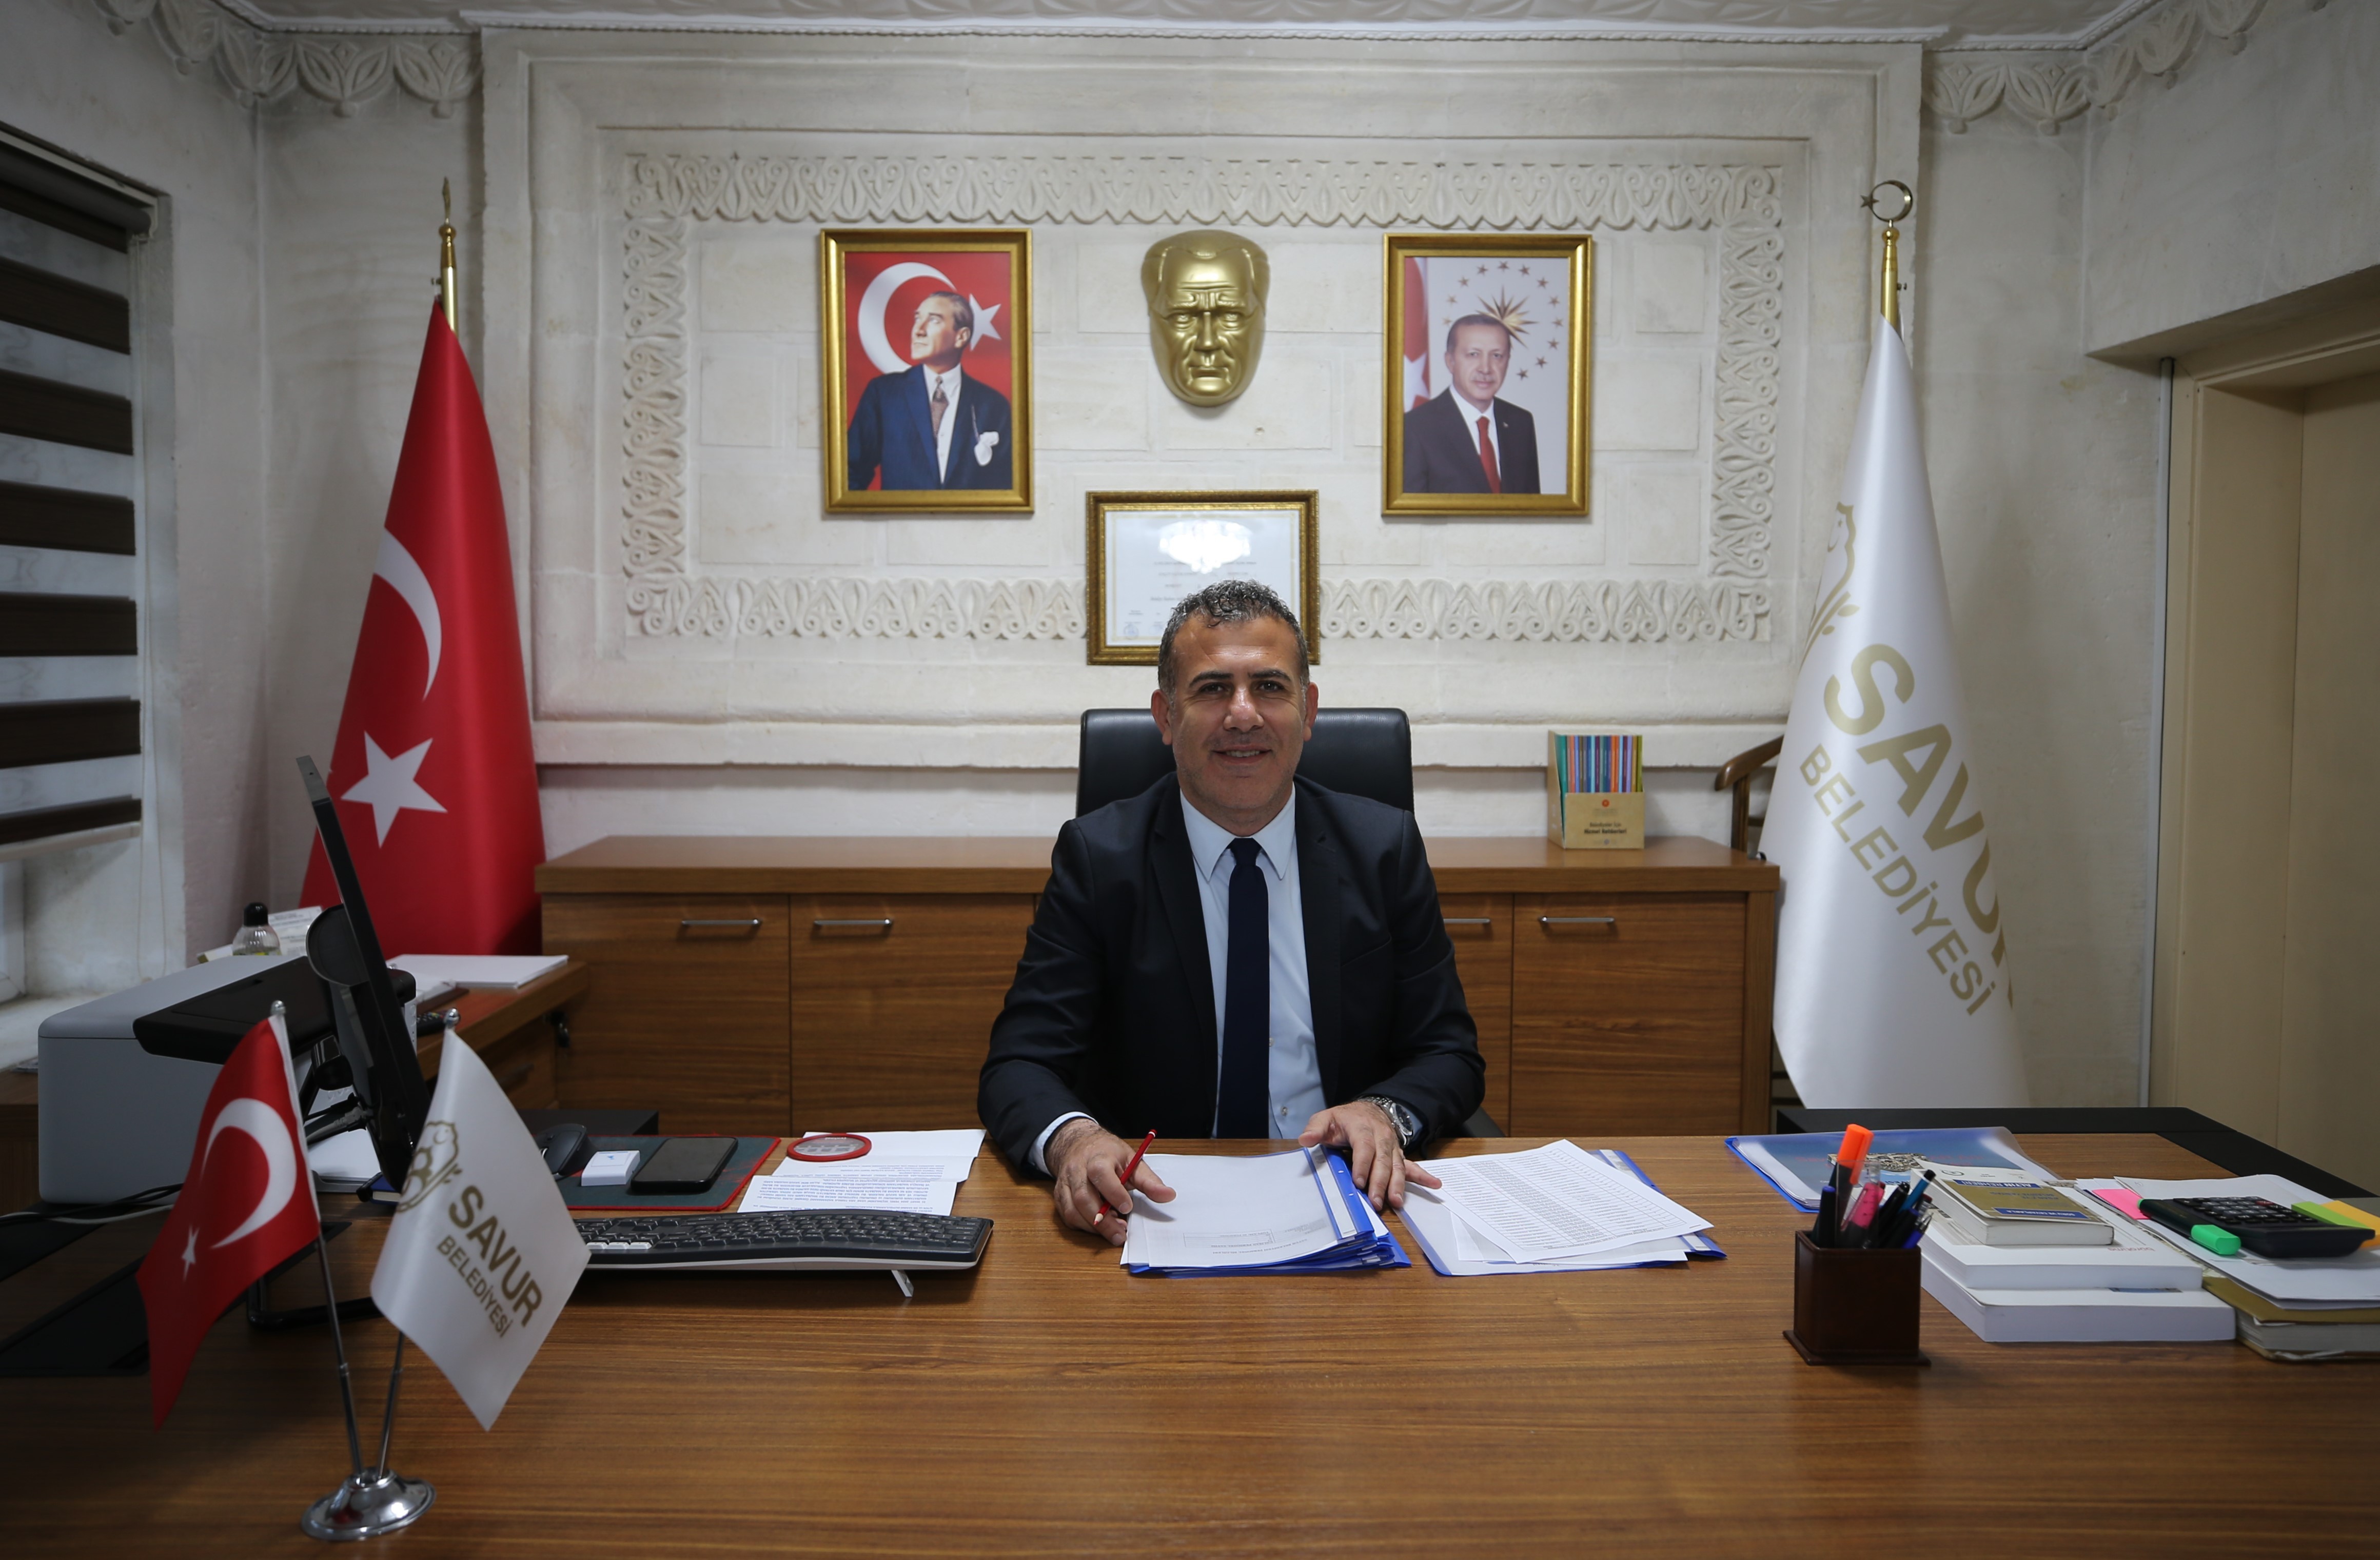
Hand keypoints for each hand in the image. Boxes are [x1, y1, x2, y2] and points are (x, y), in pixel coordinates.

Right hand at [1046, 1120, 1173, 1246]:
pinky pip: (1068, 1216)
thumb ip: (1149, 1181)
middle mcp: (1078, 1170)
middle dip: (1103, 1221)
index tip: (1127, 1207)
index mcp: (1098, 1158)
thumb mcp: (1132, 1160)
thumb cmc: (1108, 1154)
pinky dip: (1084, 1226)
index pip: (1100, 1174)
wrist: (1079, 1144)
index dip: (1113, 1192)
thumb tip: (1168, 1195)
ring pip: (1073, 1210)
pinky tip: (1099, 1226)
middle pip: (1084, 1197)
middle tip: (1121, 1233)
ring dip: (1093, 1226)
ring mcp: (1066, 1184)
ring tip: (1114, 1231)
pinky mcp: (1060, 1196)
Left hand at [1298, 1102, 1440, 1211]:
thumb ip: (1315, 1129)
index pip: (1364, 1146)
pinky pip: (1411, 1165)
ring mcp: (1392, 1146)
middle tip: (1376, 1202)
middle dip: (1380, 1182)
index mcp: (1362, 1127)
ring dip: (1397, 1185)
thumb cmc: (1344, 1119)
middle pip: (1383, 1160)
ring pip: (1397, 1166)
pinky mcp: (1398, 1154)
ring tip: (1397, 1202)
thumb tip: (1305, 1140)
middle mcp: (1381, 1137)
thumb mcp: (1326, 1119)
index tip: (1359, 1182)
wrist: (1367, 1110)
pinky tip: (1435, 1184)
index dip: (1362, 1164)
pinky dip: (1423, 1176)